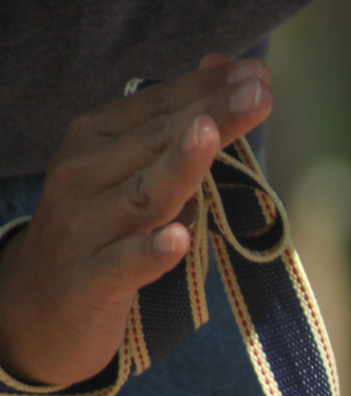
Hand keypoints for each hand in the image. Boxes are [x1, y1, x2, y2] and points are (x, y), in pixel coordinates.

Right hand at [0, 56, 272, 386]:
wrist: (34, 309)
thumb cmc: (99, 235)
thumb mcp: (129, 178)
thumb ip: (172, 136)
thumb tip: (222, 85)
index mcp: (96, 142)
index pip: (159, 106)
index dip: (207, 88)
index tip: (257, 73)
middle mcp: (85, 177)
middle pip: (158, 141)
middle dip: (210, 115)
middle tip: (259, 94)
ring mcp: (86, 230)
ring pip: (143, 194)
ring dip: (180, 164)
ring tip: (209, 134)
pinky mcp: (90, 283)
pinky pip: (123, 265)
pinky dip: (149, 252)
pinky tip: (177, 239)